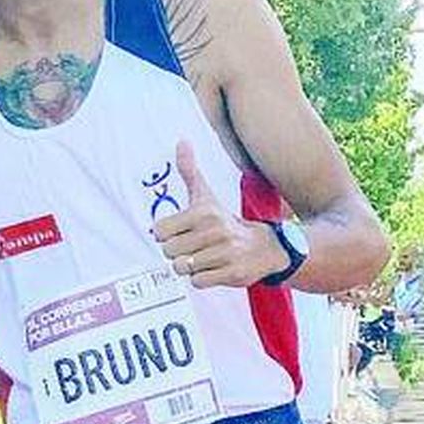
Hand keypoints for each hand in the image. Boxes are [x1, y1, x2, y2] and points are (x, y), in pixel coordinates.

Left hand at [153, 141, 287, 288]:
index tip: (181, 233)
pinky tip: (214, 268)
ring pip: (182, 268)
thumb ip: (190, 171)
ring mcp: (224, 252)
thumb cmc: (225, 221)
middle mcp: (214, 231)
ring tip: (204, 257)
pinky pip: (198, 282)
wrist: (264, 247)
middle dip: (178, 253)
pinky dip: (202, 279)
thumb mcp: (206, 196)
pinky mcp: (232, 272)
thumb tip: (181, 141)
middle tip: (194, 247)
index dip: (167, 236)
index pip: (160, 231)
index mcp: (203, 212)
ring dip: (190, 267)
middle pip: (169, 252)